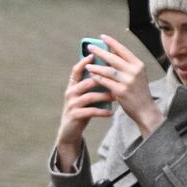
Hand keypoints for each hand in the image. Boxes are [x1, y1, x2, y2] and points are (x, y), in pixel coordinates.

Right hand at [55, 54, 113, 168]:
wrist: (70, 130)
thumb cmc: (83, 109)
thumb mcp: (86, 96)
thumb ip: (93, 85)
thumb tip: (109, 70)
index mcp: (73, 86)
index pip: (76, 70)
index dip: (84, 62)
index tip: (95, 55)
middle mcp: (70, 93)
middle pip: (85, 82)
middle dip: (101, 79)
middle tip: (116, 78)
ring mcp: (72, 104)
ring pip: (89, 96)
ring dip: (104, 96)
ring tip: (116, 97)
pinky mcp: (75, 116)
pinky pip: (90, 111)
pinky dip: (102, 111)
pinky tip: (111, 113)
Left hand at [85, 35, 163, 136]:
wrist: (145, 109)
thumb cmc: (139, 92)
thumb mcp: (138, 76)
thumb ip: (126, 65)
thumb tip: (111, 53)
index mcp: (139, 65)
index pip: (123, 50)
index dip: (112, 42)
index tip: (102, 37)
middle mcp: (134, 71)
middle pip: (113, 58)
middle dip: (100, 52)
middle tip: (90, 47)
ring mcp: (128, 82)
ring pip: (107, 70)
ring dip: (95, 66)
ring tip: (87, 65)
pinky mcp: (121, 91)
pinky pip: (105, 82)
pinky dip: (97, 78)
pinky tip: (91, 76)